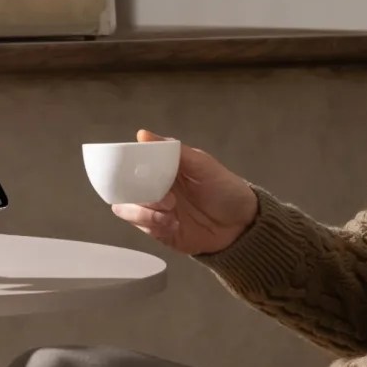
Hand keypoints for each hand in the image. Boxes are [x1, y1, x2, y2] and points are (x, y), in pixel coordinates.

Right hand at [111, 130, 258, 255]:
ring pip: (127, 211)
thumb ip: (172, 150)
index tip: (130, 173)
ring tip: (170, 214)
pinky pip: (144, 229)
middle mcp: (154, 189)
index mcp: (161, 169)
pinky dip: (156, 227)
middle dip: (139, 195)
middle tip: (167, 199)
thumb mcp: (202, 164)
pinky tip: (175, 225)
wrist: (242, 224)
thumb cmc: (225, 188)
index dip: (123, 169)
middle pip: (124, 190)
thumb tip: (142, 134)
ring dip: (145, 213)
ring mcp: (155, 211)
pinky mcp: (160, 233)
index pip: (130, 166)